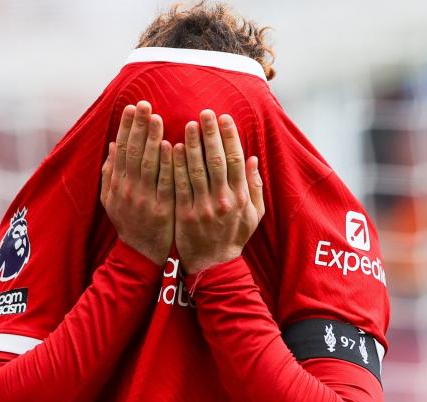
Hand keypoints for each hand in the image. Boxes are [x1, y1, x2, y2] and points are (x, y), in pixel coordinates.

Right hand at [100, 101, 175, 264]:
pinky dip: (166, 164)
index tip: (131, 107)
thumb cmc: (130, 223)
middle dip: (138, 126)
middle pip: (133, 152)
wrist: (141, 253)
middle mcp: (128, 189)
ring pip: (147, 165)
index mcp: (117, 184)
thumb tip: (111, 145)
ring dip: (151, 139)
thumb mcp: (112, 199)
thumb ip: (110, 173)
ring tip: (156, 118)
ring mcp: (144, 200)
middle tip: (144, 104)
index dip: (126, 127)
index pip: (121, 149)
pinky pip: (164, 183)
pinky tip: (169, 146)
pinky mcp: (161, 210)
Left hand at [172, 110, 264, 273]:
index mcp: (240, 198)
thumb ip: (254, 187)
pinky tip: (172, 148)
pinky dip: (176, 165)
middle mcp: (223, 201)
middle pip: (217, 161)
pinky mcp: (184, 215)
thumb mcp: (253, 215)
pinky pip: (180, 185)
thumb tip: (252, 159)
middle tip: (205, 112)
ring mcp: (203, 208)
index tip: (224, 118)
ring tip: (188, 123)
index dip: (230, 137)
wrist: (212, 265)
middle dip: (211, 134)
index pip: (236, 160)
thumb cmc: (233, 237)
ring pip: (197, 170)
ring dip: (192, 145)